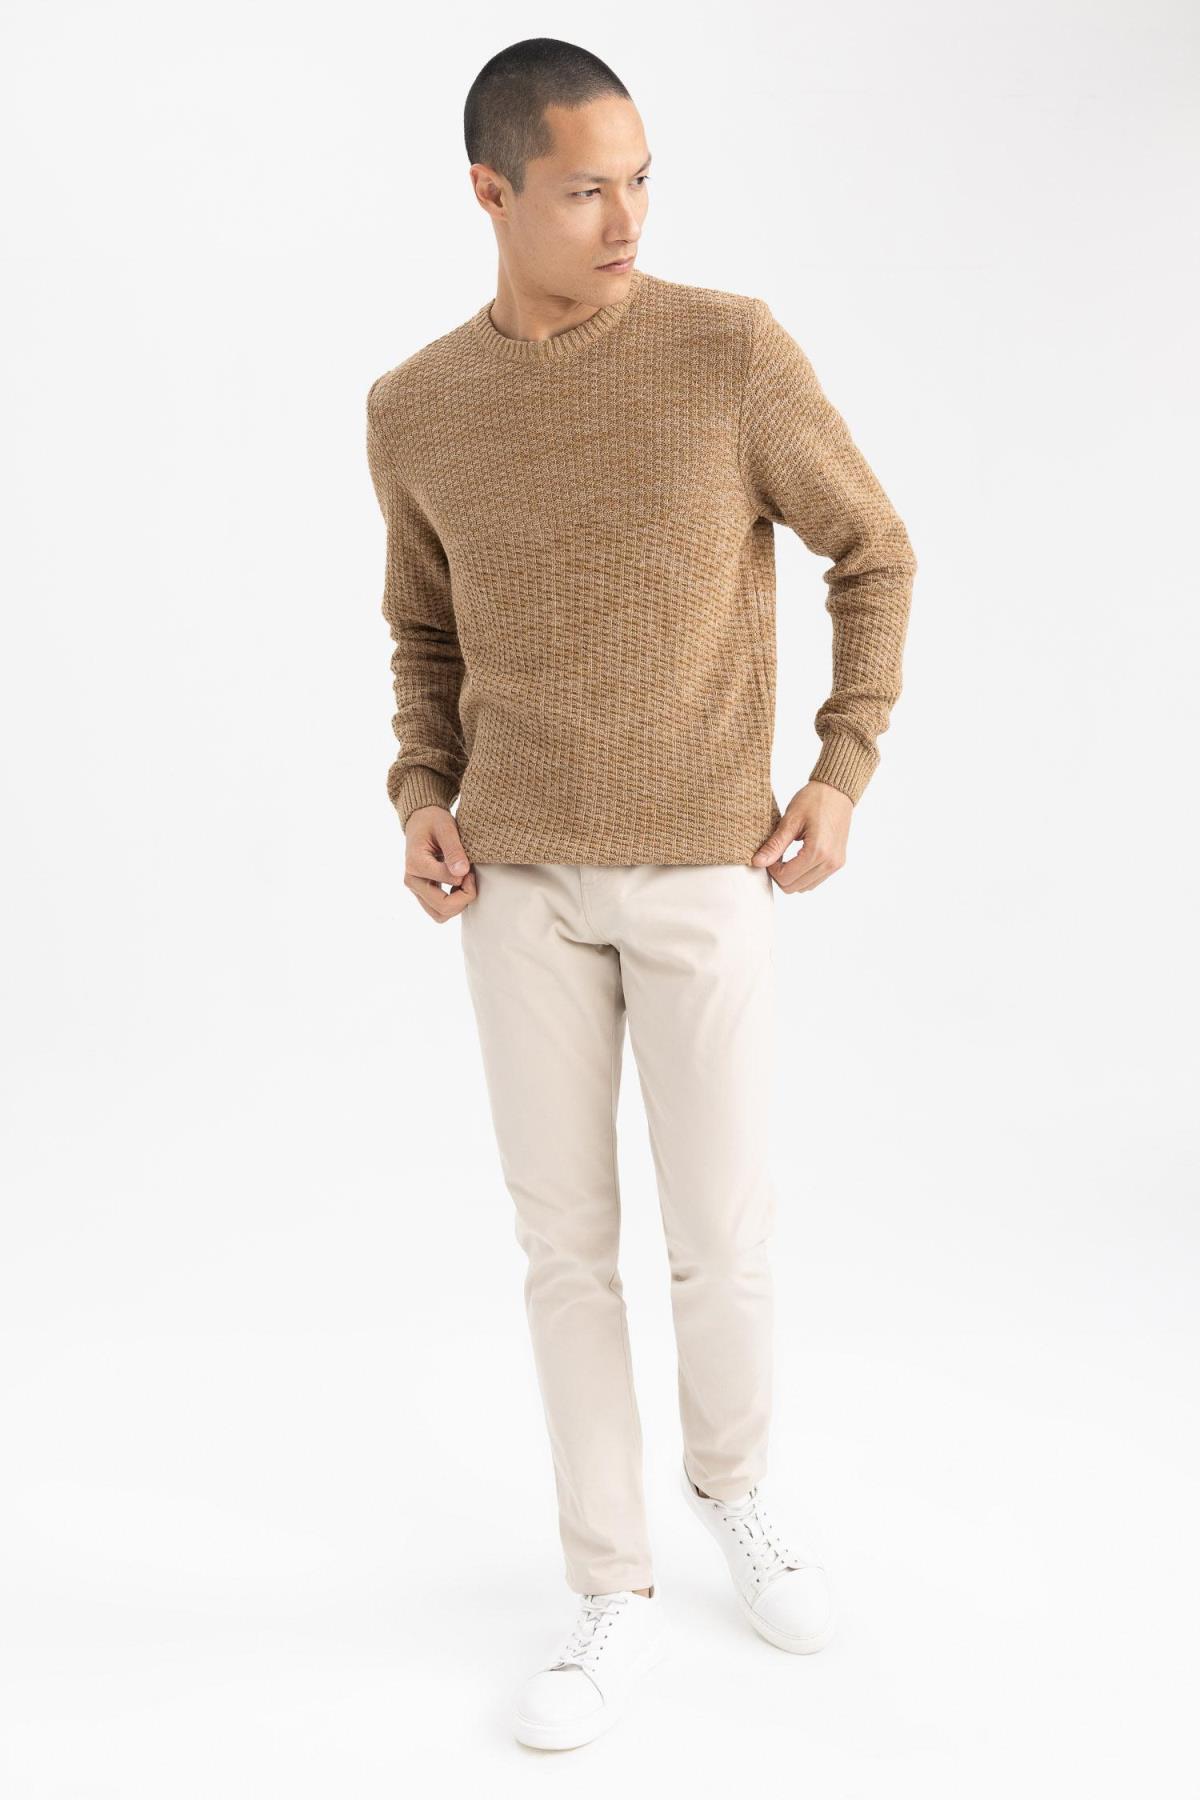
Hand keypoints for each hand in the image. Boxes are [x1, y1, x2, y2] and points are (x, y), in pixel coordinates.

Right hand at [404, 805, 476, 920]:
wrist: (420, 822)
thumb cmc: (433, 821)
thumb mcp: (446, 827)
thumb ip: (453, 849)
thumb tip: (461, 873)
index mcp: (415, 863)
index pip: (446, 882)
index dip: (465, 879)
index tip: (470, 866)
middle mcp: (412, 881)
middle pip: (443, 907)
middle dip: (465, 896)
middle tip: (471, 876)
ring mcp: (416, 890)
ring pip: (440, 915)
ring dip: (459, 904)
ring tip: (465, 883)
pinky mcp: (422, 894)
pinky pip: (439, 912)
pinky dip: (453, 905)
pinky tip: (459, 886)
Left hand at [751, 781, 852, 892]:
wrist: (837, 791)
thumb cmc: (814, 799)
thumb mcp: (791, 820)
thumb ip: (775, 844)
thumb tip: (758, 862)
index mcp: (818, 851)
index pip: (786, 877)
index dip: (772, 869)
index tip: (769, 854)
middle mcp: (830, 862)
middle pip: (794, 887)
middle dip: (780, 875)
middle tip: (775, 856)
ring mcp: (836, 864)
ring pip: (804, 888)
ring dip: (791, 877)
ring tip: (786, 857)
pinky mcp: (838, 863)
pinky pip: (815, 881)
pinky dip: (802, 875)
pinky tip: (797, 858)